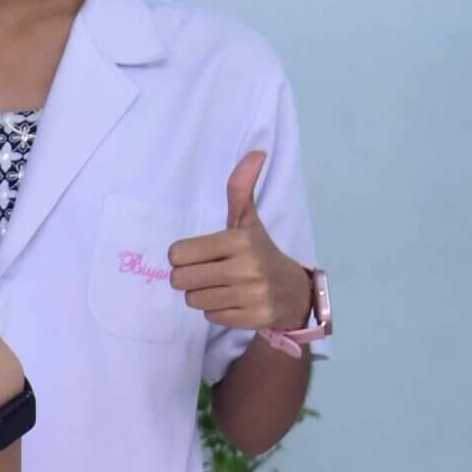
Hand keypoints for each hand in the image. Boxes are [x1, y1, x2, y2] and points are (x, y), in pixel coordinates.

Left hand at [167, 151, 312, 330]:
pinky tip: (234, 301)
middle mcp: (247, 268)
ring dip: (202, 295)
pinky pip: (209, 316)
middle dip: (190, 277)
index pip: (178, 254)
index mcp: (240, 240)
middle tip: (210, 272)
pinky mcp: (253, 318)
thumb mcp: (248, 221)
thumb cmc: (259, 252)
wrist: (294, 293)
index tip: (202, 254)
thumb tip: (256, 152)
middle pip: (180, 279)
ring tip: (223, 286)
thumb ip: (240, 189)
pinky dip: (216, 311)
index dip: (184, 256)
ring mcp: (252, 295)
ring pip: (193, 300)